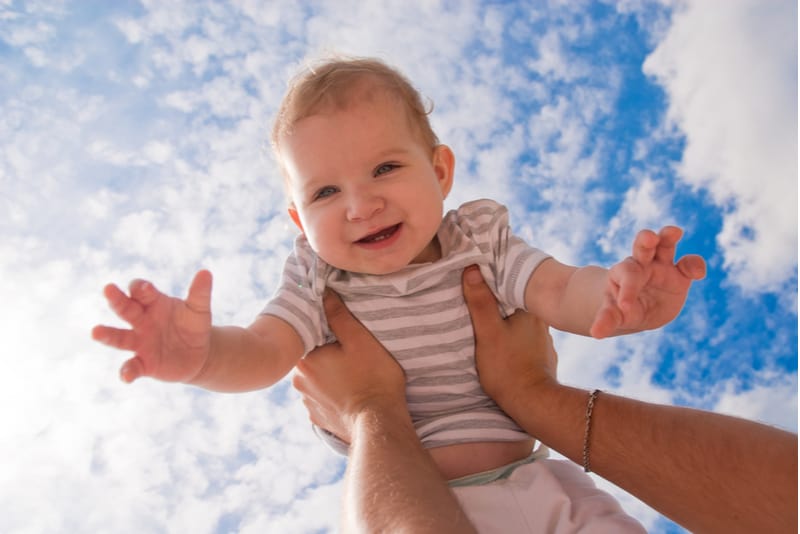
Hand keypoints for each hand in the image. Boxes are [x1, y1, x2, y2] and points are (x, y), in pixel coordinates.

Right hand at [91, 270, 212, 382]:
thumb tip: (206, 272)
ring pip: (119, 338)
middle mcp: (141, 321)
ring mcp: (140, 342)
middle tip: (108, 289)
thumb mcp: (199, 310)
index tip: (146, 289)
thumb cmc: (194, 326)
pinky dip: (127, 371)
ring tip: (96, 332)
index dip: (141, 288)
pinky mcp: (144, 364)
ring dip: (107, 335)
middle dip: (116, 299)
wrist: (200, 354)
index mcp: (153, 303)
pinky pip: (132, 367)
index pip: (140, 291)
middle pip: (125, 309)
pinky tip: (126, 376)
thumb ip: (200, 293)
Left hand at [292, 289, 406, 443]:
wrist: (380, 424)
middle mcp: (300, 381)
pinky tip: (351, 393)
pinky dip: (334, 395)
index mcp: (306, 359)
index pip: (309, 336)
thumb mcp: (360, 339)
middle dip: (328, 354)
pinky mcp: (318, 420)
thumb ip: (339, 315)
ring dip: (330, 376)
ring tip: (354, 375)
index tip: (343, 334)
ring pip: (317, 380)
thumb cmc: (374, 378)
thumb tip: (324, 292)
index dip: (326, 332)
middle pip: (313, 358)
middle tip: (352, 355)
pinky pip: (323, 399)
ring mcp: (308, 403)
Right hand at [462, 266, 557, 408]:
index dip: (492, 281)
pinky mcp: (541, 357)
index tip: (476, 279)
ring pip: (520, 322)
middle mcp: (541, 321)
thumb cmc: (508, 368)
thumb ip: (480, 302)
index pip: (510, 286)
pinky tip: (504, 344)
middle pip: (515, 304)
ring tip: (488, 323)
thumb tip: (472, 269)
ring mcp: (543, 340)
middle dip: (498, 302)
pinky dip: (514, 339)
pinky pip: (525, 340)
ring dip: (506, 321)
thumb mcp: (488, 333)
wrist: (532, 403)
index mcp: (530, 309)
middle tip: (477, 300)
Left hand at [591, 226, 706, 337]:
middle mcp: (642, 264)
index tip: (625, 306)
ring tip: (674, 231)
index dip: (627, 290)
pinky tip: (698, 273)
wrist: (636, 308)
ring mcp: (662, 266)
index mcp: (623, 273)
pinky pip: (690, 265)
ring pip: (665, 246)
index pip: (627, 276)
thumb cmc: (621, 308)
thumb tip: (596, 333)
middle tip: (648, 237)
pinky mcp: (680, 275)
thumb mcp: (614, 314)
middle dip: (645, 241)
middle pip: (643, 247)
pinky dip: (695, 266)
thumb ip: (607, 319)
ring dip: (668, 237)